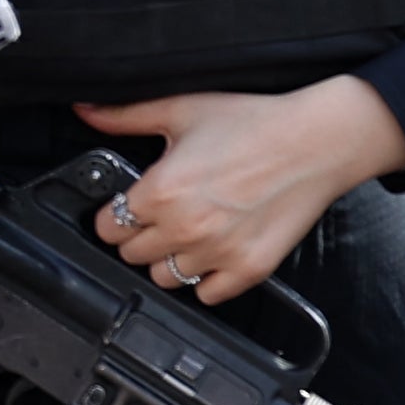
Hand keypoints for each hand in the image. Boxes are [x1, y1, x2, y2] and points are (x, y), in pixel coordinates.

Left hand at [74, 79, 404, 302]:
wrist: (318, 140)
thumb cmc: (255, 121)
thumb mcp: (183, 109)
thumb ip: (126, 115)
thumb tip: (87, 111)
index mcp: (161, 191)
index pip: (109, 226)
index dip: (115, 214)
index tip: (129, 206)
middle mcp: (185, 229)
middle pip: (131, 256)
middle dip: (139, 236)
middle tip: (160, 216)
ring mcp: (218, 254)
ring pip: (166, 279)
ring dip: (169, 260)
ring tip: (187, 234)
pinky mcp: (248, 270)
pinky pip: (208, 296)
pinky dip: (207, 280)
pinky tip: (214, 252)